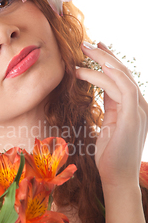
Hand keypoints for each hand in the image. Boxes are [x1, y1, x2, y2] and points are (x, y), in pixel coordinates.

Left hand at [76, 42, 147, 187]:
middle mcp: (139, 106)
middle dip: (104, 55)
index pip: (121, 79)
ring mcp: (139, 110)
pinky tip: (95, 67)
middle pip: (123, 73)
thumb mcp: (107, 127)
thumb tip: (98, 95)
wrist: (118, 179)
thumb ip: (107, 110)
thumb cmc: (109, 157)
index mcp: (132, 108)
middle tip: (86, 43)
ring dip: (102, 61)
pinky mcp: (134, 116)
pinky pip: (124, 88)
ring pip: (122, 77)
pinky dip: (110, 75)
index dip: (108, 62)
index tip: (95, 49)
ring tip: (83, 52)